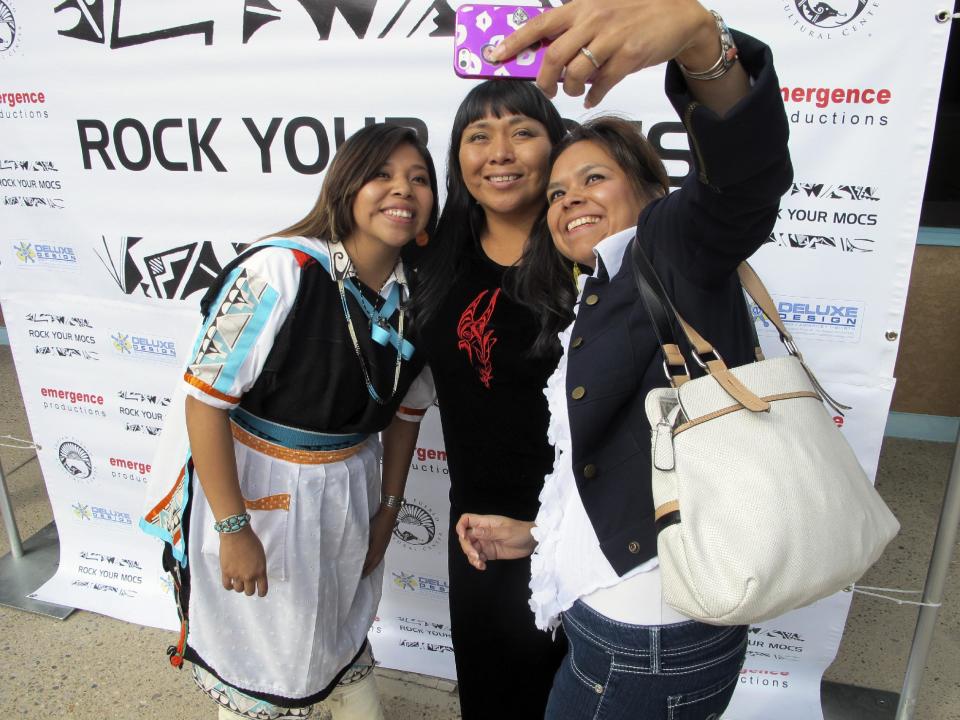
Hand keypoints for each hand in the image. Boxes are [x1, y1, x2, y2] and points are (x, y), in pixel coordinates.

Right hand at [219, 526, 268, 596]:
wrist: (236, 534)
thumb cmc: (250, 541)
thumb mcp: (261, 555)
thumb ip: (259, 568)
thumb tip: (256, 576)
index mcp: (260, 571)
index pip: (262, 589)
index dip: (261, 592)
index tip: (260, 592)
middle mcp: (249, 575)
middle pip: (249, 592)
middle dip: (249, 589)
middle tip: (248, 585)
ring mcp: (237, 575)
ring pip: (238, 590)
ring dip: (239, 586)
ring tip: (239, 581)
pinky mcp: (226, 572)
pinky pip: (227, 586)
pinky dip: (229, 586)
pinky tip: (231, 582)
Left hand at [363, 506, 397, 576]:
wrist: (389, 514)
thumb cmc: (377, 522)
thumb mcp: (368, 532)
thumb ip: (362, 543)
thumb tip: (355, 552)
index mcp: (376, 549)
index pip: (368, 563)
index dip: (363, 570)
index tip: (357, 576)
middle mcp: (381, 550)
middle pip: (374, 564)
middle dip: (368, 571)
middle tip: (361, 577)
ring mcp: (384, 546)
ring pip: (378, 560)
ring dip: (372, 566)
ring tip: (366, 571)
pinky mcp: (385, 542)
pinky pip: (380, 555)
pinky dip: (375, 560)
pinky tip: (373, 559)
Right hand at [455, 513, 536, 570]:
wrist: (532, 542)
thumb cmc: (521, 532)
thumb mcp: (506, 532)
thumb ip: (489, 533)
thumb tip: (473, 532)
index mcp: (485, 523)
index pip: (466, 520)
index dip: (460, 527)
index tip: (464, 537)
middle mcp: (483, 532)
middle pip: (466, 538)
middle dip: (467, 547)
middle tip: (476, 556)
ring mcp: (486, 543)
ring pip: (471, 549)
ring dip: (472, 557)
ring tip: (480, 563)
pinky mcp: (490, 553)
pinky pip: (479, 557)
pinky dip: (478, 563)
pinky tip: (483, 566)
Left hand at [490, 0, 715, 106]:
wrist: (678, 15)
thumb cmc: (634, 15)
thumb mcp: (600, 12)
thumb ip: (574, 30)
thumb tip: (546, 57)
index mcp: (581, 7)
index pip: (539, 24)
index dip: (515, 41)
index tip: (496, 55)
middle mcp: (593, 19)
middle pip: (553, 56)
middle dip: (544, 79)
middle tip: (547, 89)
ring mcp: (611, 38)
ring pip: (575, 73)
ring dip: (571, 89)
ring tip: (575, 90)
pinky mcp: (628, 56)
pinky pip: (601, 85)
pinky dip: (593, 95)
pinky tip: (593, 96)